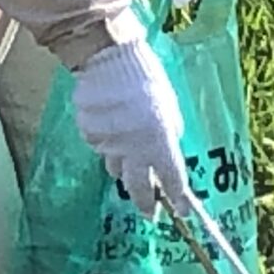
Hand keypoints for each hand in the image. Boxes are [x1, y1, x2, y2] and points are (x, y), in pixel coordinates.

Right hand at [72, 35, 197, 218]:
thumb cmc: (146, 80)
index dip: (178, 199)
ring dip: (124, 167)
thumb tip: (164, 148)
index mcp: (160, 143)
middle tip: (150, 213)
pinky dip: (106, 144)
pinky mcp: (90, 136)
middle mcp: (134, 151)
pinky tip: (109, 128)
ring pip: (116, 167)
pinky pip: (100, 148)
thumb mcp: (169, 109)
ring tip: (127, 157)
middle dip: (146, 203)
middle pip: (140, 188)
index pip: (173, 180)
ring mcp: (109, 146)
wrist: (108, 60)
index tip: (183, 211)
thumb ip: (168, 134)